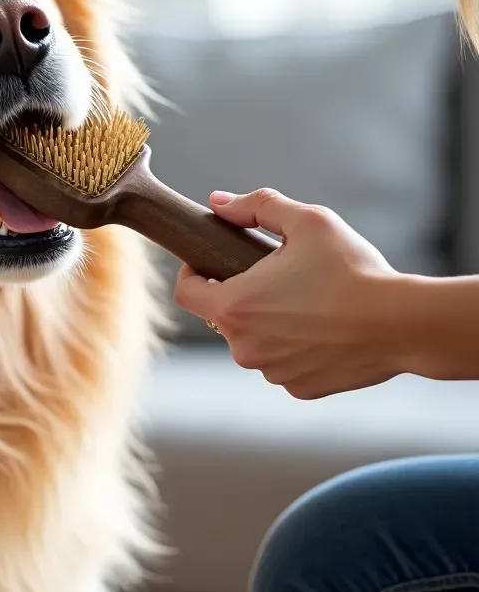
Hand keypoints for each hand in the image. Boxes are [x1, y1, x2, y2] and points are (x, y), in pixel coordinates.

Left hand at [173, 188, 404, 398]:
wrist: (404, 323)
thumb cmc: (353, 270)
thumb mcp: (308, 222)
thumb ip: (257, 207)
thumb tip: (219, 202)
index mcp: (235, 306)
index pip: (186, 292)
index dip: (193, 272)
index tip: (210, 261)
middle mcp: (244, 347)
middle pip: (223, 316)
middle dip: (241, 294)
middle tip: (276, 276)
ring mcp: (271, 372)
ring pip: (254, 342)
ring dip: (268, 323)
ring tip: (306, 302)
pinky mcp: (299, 389)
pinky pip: (284, 363)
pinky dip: (295, 347)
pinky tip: (323, 330)